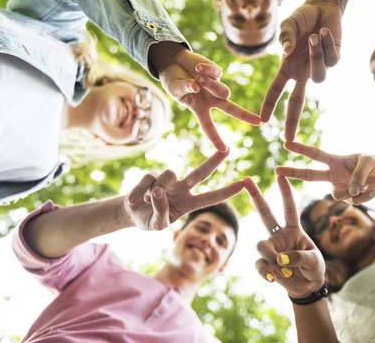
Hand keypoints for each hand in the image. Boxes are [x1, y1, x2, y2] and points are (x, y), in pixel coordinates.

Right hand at [122, 150, 243, 230]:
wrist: (131, 213)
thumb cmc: (149, 219)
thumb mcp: (157, 224)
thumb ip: (161, 211)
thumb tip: (158, 191)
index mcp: (189, 203)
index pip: (211, 197)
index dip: (227, 191)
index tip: (243, 184)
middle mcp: (182, 188)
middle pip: (201, 173)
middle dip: (214, 161)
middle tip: (228, 150)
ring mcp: (167, 180)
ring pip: (169, 175)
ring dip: (156, 190)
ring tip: (146, 201)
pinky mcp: (151, 175)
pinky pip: (147, 180)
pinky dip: (139, 193)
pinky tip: (133, 201)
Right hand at [153, 45, 260, 151]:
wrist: (173, 63)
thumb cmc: (173, 81)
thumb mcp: (174, 89)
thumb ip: (184, 88)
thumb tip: (197, 86)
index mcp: (200, 109)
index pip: (208, 127)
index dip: (216, 138)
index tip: (225, 150)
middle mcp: (211, 99)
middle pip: (231, 109)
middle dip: (245, 115)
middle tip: (258, 122)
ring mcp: (215, 85)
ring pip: (223, 91)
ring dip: (211, 85)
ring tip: (198, 78)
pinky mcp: (216, 71)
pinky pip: (217, 73)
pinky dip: (206, 70)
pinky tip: (197, 68)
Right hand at [245, 176, 324, 298]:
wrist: (307, 286)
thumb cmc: (314, 268)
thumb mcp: (314, 261)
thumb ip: (300, 257)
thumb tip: (280, 259)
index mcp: (294, 229)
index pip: (289, 208)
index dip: (285, 193)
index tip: (280, 176)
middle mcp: (279, 235)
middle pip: (265, 213)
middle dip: (256, 196)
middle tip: (246, 180)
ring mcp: (271, 248)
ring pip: (261, 245)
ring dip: (271, 257)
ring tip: (284, 270)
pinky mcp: (265, 264)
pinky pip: (259, 264)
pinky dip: (266, 272)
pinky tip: (274, 279)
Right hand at [261, 1, 341, 140]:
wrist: (323, 7)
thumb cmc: (302, 18)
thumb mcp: (288, 24)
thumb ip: (285, 37)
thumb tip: (287, 52)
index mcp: (287, 67)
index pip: (276, 90)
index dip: (269, 105)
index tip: (262, 121)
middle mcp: (302, 72)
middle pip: (296, 102)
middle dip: (292, 120)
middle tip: (289, 139)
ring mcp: (319, 67)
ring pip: (319, 77)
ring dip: (316, 56)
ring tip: (314, 36)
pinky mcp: (335, 59)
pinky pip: (332, 60)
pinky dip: (327, 44)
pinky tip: (324, 32)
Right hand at [275, 141, 374, 204]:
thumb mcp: (369, 162)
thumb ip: (357, 175)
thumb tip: (349, 192)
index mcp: (336, 161)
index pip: (315, 154)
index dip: (301, 149)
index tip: (286, 143)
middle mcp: (333, 175)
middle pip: (309, 175)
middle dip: (293, 172)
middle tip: (277, 170)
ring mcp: (339, 188)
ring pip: (338, 196)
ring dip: (354, 191)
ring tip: (368, 184)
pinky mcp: (348, 198)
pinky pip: (352, 201)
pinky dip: (364, 196)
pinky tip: (372, 190)